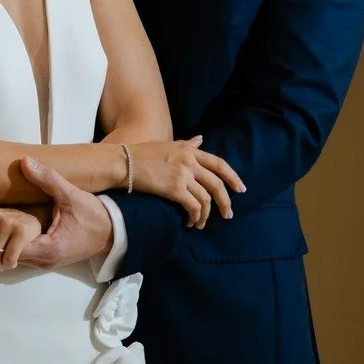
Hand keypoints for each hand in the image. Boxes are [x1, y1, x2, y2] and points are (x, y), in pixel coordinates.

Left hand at [14, 157, 114, 269]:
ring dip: (6, 240)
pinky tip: (14, 226)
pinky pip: (24, 255)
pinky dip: (16, 243)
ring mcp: (45, 263)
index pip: (9, 249)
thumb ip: (47, 179)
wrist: (113, 231)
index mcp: (48, 249)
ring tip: (2, 219)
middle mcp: (44, 262)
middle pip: (7, 255)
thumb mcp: (70, 195)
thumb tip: (24, 162)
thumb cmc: (93, 215)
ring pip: (14, 256)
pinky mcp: (47, 260)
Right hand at [128, 137, 244, 227]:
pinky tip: (189, 222)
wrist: (122, 162)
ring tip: (201, 223)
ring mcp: (183, 175)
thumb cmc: (140, 153)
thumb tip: (200, 139)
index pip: (219, 164)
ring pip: (206, 199)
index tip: (240, 189)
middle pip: (217, 184)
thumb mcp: (168, 144)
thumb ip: (187, 144)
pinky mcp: (174, 188)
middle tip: (228, 214)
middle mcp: (190, 161)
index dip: (233, 177)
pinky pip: (193, 206)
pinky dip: (195, 216)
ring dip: (207, 214)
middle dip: (225, 202)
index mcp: (190, 150)